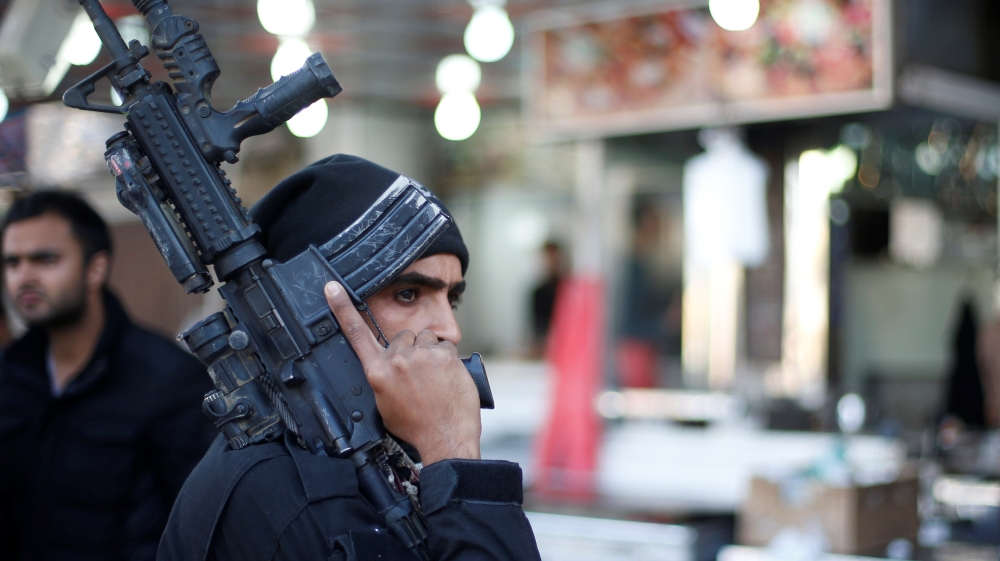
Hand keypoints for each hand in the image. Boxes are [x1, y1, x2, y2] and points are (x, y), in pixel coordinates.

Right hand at [325, 281, 480, 464]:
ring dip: (428, 352)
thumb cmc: (415, 426)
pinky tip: (447, 377)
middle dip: (409, 349)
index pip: (356, 333)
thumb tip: (389, 365)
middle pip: (402, 336)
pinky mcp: (444, 354)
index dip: (342, 308)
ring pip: (425, 338)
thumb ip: (382, 377)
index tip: (332, 288)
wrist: (444, 437)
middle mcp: (397, 360)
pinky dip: (447, 359)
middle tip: (418, 374)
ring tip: (433, 377)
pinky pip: (445, 346)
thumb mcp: (384, 404)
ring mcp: (421, 355)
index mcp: (377, 372)